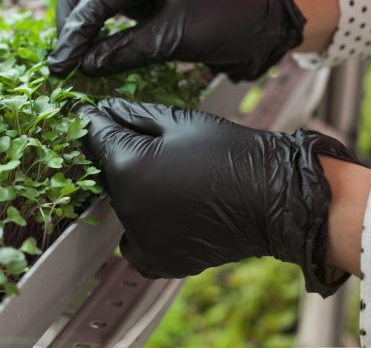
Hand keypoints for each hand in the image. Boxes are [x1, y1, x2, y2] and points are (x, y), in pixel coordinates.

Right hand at [48, 0, 305, 80]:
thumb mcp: (175, 39)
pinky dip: (89, 27)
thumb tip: (83, 66)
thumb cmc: (224, 21)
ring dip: (74, 25)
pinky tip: (85, 51)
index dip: (75, 32)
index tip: (62, 65)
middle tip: (62, 63)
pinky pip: (100, 6)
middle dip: (68, 23)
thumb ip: (126, 50)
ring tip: (69, 60)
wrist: (257, 19)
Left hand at [80, 98, 361, 296]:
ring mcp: (142, 239)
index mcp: (128, 168)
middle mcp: (127, 208)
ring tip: (171, 181)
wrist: (275, 198)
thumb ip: (133, 116)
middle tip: (155, 150)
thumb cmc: (232, 154)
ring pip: (120, 207)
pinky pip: (135, 241)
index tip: (101, 115)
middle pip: (107, 174)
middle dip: (121, 158)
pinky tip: (171, 209)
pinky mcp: (159, 261)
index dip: (98, 122)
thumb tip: (103, 111)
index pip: (95, 138)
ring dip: (133, 193)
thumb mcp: (178, 122)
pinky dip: (143, 227)